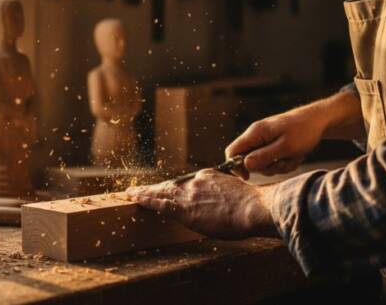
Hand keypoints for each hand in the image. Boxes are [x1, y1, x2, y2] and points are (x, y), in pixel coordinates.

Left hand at [126, 170, 277, 238]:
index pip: (188, 183)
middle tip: (139, 188)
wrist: (254, 207)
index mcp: (210, 177)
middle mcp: (196, 182)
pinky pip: (160, 203)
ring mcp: (189, 194)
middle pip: (171, 185)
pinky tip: (135, 198)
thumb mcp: (238, 192)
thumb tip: (225, 203)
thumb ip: (226, 194)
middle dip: (155, 188)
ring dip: (145, 192)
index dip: (176, 188)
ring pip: (162, 192)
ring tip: (131, 193)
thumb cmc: (254, 205)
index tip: (170, 189)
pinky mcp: (185, 208)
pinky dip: (146, 199)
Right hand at [225, 104, 327, 177]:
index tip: (248, 177)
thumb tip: (245, 165)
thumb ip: (263, 156)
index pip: (232, 151)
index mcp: (255, 133)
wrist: (320, 120)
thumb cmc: (303, 131)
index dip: (236, 166)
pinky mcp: (274, 145)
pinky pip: (274, 161)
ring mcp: (266, 140)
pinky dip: (285, 162)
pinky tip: (296, 155)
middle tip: (283, 162)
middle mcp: (257, 136)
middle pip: (249, 161)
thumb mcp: (285, 147)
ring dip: (279, 165)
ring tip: (293, 156)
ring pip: (263, 163)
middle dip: (266, 167)